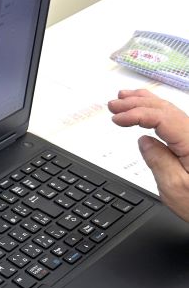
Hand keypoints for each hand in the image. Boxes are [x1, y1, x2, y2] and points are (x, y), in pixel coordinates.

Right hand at [108, 89, 188, 221]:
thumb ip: (158, 161)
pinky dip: (155, 112)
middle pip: (165, 109)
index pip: (161, 117)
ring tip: (125, 99)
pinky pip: (172, 120)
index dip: (136, 114)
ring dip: (145, 103)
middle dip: (137, 103)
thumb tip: (144, 141)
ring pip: (169, 111)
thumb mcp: (174, 188)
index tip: (116, 119)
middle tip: (114, 104)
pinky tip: (146, 111)